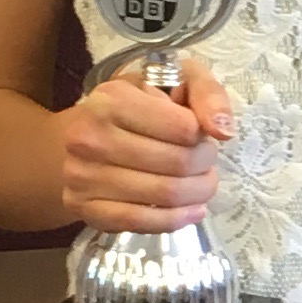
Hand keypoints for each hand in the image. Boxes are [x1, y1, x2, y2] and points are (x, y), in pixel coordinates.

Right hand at [58, 58, 233, 234]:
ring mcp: (83, 176)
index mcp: (112, 99)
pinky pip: (142, 222)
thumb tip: (222, 130)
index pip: (184, 128)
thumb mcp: (170, 80)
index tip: (202, 137)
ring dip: (197, 193)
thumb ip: (205, 92)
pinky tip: (191, 210)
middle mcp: (91, 137)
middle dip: (205, 165)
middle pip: (178, 163)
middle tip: (206, 162)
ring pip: (165, 194)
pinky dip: (176, 219)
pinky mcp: (84, 208)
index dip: (204, 136)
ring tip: (202, 184)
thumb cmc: (132, 106)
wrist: (78, 138)